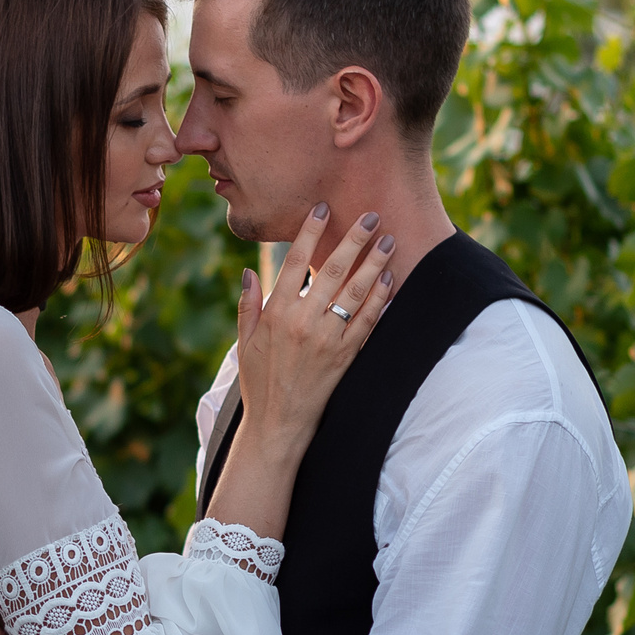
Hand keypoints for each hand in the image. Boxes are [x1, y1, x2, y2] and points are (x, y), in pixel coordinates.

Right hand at [205, 205, 397, 538]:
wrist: (278, 426)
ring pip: (356, 292)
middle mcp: (302, 322)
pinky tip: (390, 281)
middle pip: (333, 270)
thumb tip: (250, 271)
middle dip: (355, 239)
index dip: (310, 233)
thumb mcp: (244, 343)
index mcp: (275, 314)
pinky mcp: (346, 356)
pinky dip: (381, 299)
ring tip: (390, 241)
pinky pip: (368, 321)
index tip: (323, 209)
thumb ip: (248, 305)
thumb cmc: (259, 383)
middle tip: (372, 215)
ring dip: (376, 264)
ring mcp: (327, 339)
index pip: (294, 262)